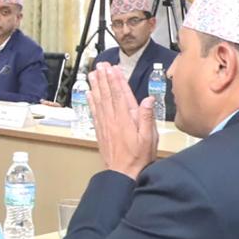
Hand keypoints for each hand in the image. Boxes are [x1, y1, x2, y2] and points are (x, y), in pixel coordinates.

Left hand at [87, 63, 158, 178]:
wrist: (122, 173)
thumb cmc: (139, 156)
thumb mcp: (149, 137)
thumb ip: (147, 117)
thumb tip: (148, 99)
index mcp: (126, 119)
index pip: (120, 94)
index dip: (116, 80)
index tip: (113, 68)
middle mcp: (113, 119)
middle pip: (107, 94)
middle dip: (104, 78)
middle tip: (100, 65)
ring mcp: (105, 124)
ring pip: (99, 101)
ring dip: (96, 86)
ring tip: (93, 74)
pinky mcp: (101, 130)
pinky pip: (94, 112)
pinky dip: (91, 101)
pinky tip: (89, 93)